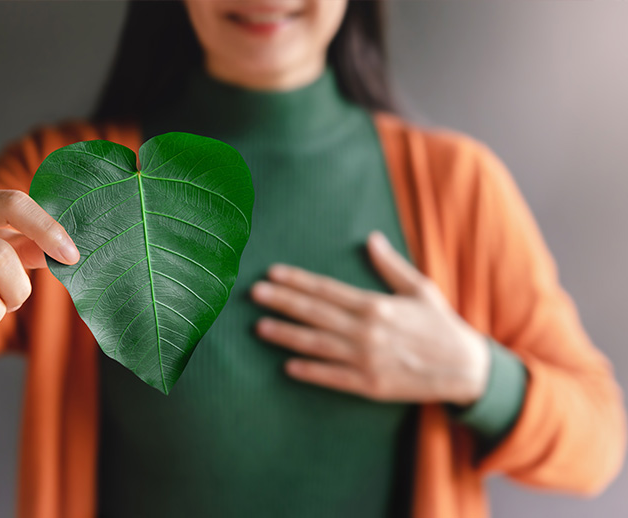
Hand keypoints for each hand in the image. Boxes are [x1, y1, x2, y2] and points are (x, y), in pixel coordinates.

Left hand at [250, 230, 489, 405]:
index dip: (297, 280)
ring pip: (317, 345)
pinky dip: (310, 372)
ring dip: (286, 335)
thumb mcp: (420, 288)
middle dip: (282, 302)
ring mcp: (366, 359)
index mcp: (375, 304)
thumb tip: (371, 238)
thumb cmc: (440, 324)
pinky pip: (333, 377)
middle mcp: (366, 330)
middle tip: (254, 293)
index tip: (272, 273)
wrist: (465, 368)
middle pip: (314, 313)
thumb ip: (390, 265)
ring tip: (260, 327)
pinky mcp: (370, 385)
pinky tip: (288, 366)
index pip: (326, 289)